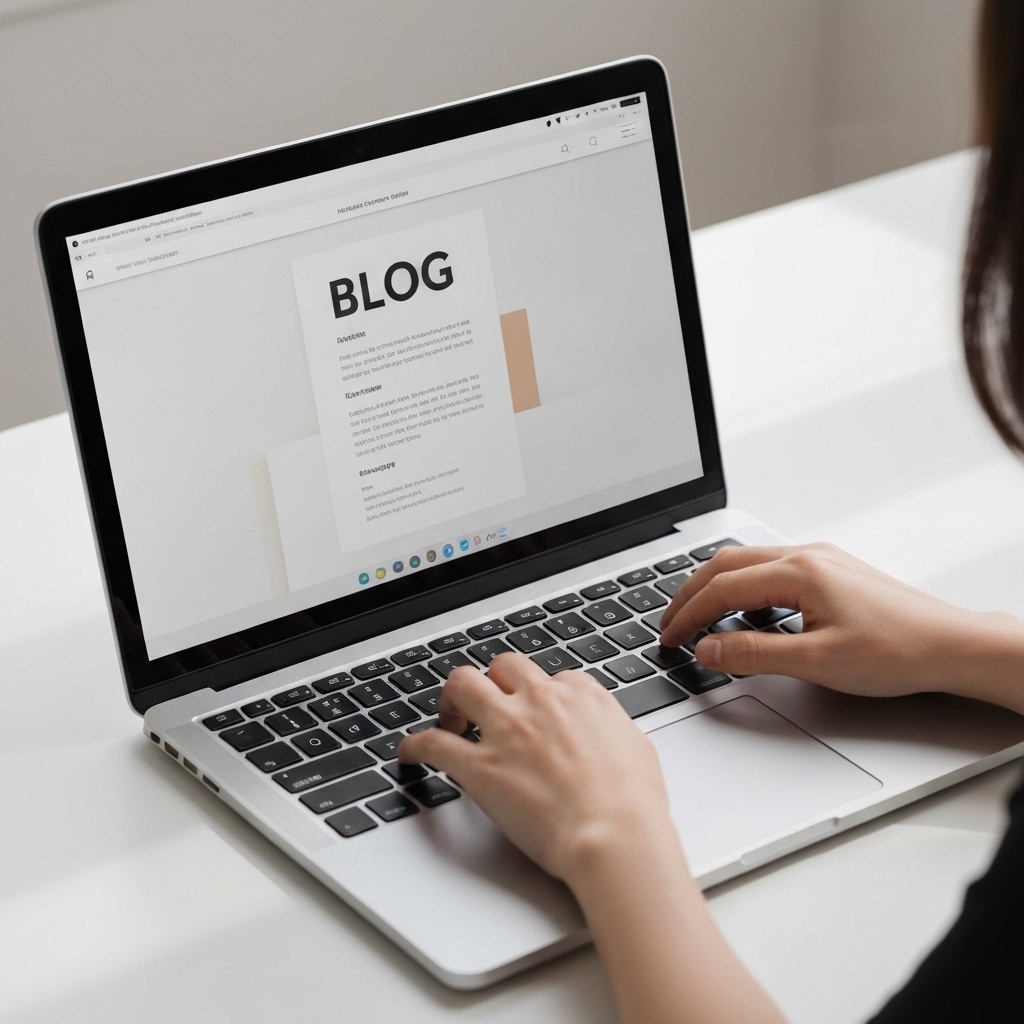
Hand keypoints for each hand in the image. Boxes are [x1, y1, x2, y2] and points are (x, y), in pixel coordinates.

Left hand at [398, 653, 669, 882]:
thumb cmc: (634, 803)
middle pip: (502, 666)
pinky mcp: (479, 767)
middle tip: (487, 705)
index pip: (549, 678)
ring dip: (452, 697)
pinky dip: (414, 745)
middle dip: (492, 681)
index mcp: (579, 695)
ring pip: (462, 683)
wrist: (615, 836)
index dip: (538, 695)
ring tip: (450, 716)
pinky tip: (409, 753)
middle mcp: (539, 702)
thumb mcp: (636, 746)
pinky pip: (432, 743)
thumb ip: (611, 727)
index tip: (534, 712)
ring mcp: (506, 730)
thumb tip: (606, 729)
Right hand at [659, 542, 1023, 711]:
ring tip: (699, 617)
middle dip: (691, 594)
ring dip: (716, 587)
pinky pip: (771, 569)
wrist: (953, 646)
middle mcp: (806, 555)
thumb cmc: (899, 651)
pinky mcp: (831, 570)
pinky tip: (748, 613)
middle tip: (670, 623)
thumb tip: (709, 648)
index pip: (721, 588)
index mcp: (798, 572)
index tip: (669, 638)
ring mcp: (820, 559)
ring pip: (747, 562)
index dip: (688, 615)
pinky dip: (745, 588)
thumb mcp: (818, 661)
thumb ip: (754, 654)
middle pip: (726, 565)